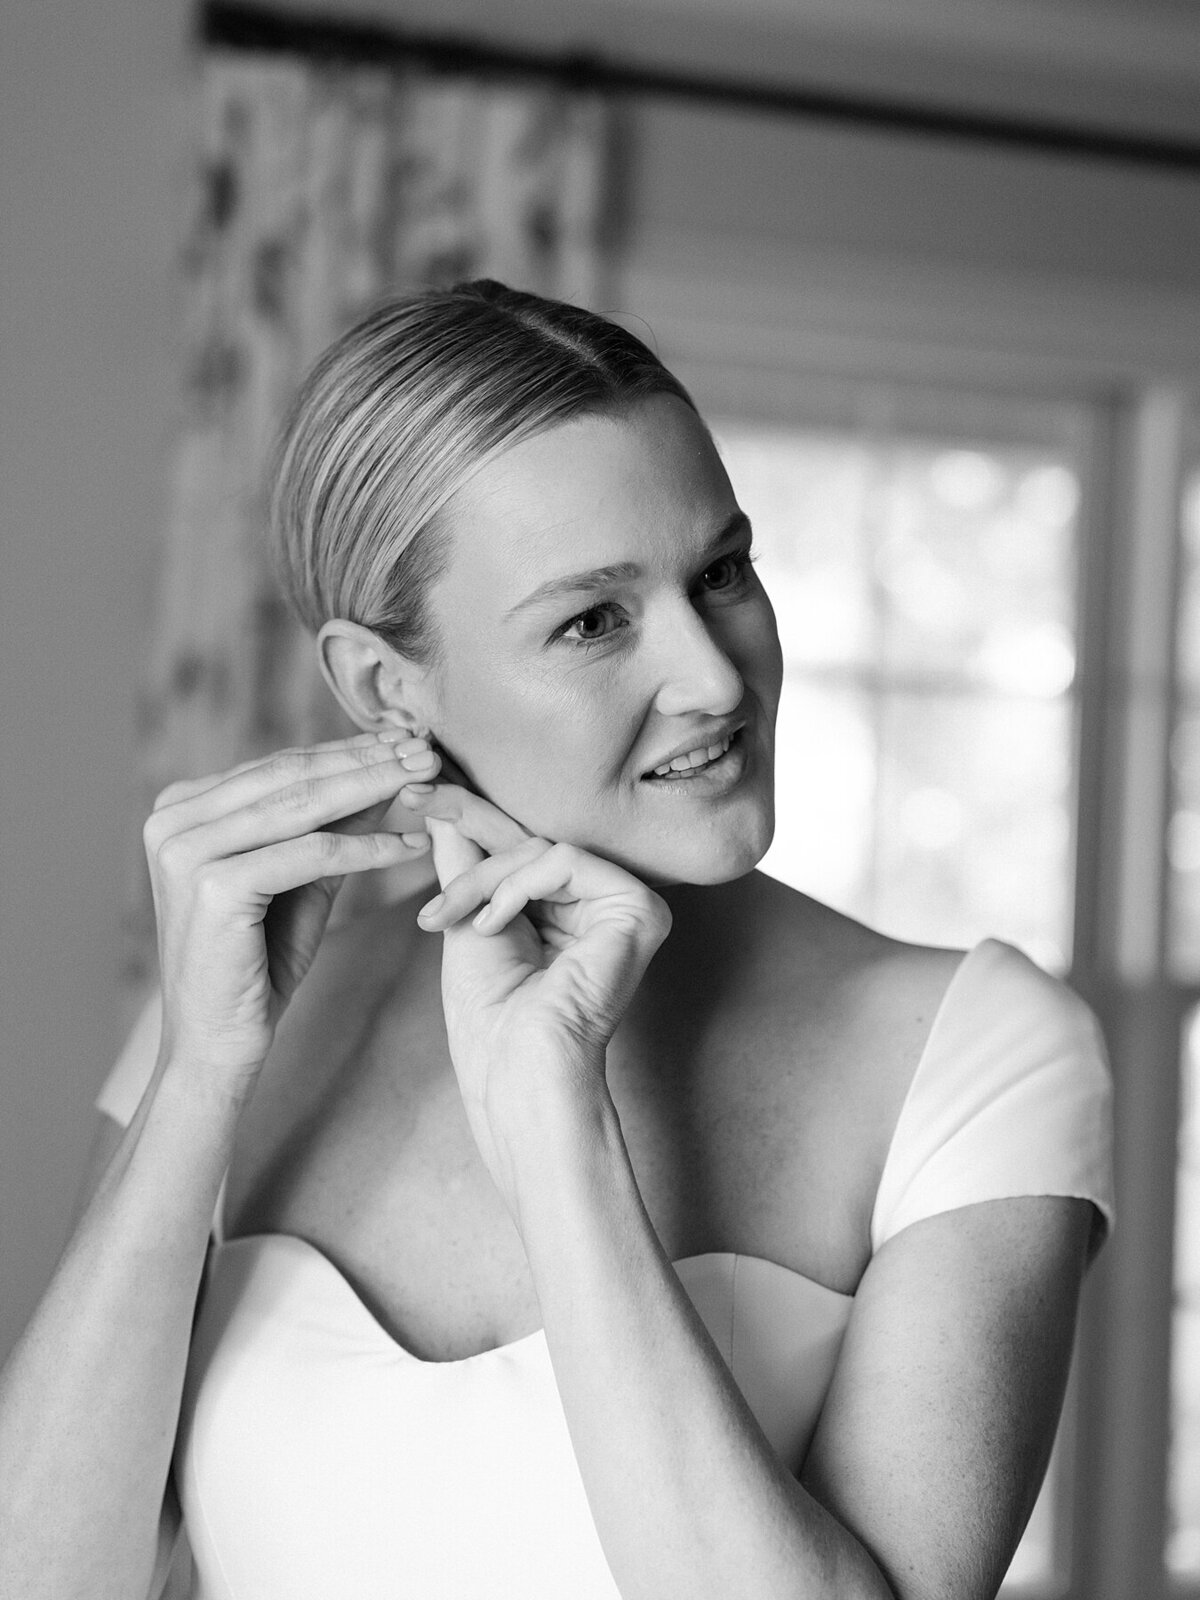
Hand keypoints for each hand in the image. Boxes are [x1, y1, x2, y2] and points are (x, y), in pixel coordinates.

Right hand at [143, 731, 433, 1096]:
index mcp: (181, 809)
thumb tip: (392, 769)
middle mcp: (173, 820)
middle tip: (426, 748)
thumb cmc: (258, 963)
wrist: (217, 1045)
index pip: (280, 766)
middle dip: (367, 760)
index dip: (349, 750)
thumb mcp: (302, 879)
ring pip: (304, 806)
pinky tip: (412, 846)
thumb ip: (335, 825)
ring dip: (375, 788)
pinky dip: (367, 849)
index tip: (407, 740)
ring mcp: (186, 850)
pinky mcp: (213, 885)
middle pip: (292, 777)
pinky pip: (311, 854)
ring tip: (428, 779)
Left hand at [405, 795, 672, 1202]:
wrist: (512, 1070)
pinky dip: (519, 887)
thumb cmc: (489, 1016)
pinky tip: (496, 924)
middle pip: (531, 838)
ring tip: (456, 921)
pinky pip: (566, 860)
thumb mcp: (466, 916)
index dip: (469, 815)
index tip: (416, 791)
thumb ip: (463, 858)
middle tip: (415, 799)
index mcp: (570, 908)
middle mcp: (604, 903)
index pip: (521, 847)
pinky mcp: (640, 908)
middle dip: (467, 823)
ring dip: (484, 879)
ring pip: (543, 846)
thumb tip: (437, 800)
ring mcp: (626, 905)